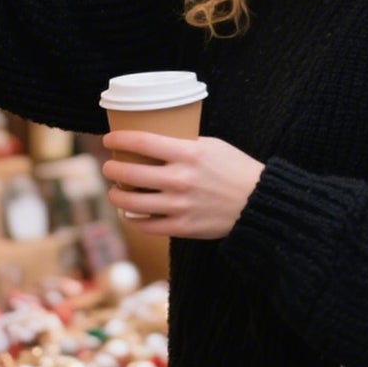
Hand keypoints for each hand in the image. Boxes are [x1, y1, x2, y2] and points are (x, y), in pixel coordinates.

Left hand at [102, 134, 264, 239]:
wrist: (258, 203)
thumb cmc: (236, 170)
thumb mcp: (212, 146)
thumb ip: (183, 145)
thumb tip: (153, 144)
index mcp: (188, 153)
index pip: (140, 142)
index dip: (118, 139)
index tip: (110, 140)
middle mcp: (180, 179)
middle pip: (128, 173)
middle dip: (111, 169)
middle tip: (109, 167)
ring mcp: (179, 205)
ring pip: (130, 203)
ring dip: (116, 196)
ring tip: (115, 192)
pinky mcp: (182, 227)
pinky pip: (145, 225)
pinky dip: (133, 219)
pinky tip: (131, 213)